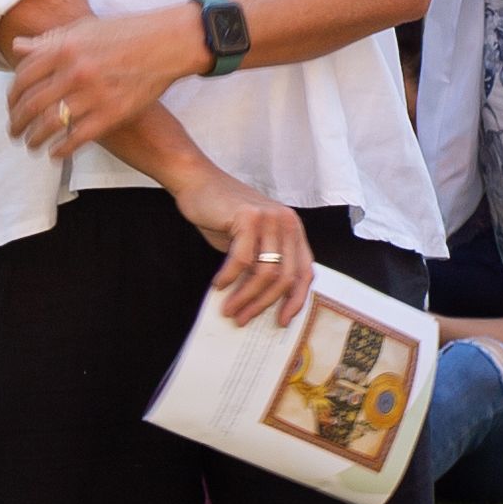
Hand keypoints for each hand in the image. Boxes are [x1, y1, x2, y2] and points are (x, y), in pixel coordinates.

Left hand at [6, 0, 213, 161]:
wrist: (166, 43)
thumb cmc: (125, 33)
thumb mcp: (83, 29)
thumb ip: (49, 41)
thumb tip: (19, 48)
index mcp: (64, 47)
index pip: (24, 77)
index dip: (12, 96)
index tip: (11, 106)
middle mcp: (74, 70)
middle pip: (32, 103)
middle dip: (17, 122)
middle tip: (13, 132)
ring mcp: (93, 93)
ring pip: (51, 124)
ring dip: (35, 139)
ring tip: (30, 146)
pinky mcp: (112, 113)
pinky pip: (78, 138)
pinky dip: (62, 149)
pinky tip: (55, 154)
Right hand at [175, 169, 318, 326]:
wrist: (198, 181)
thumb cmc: (222, 215)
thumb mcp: (250, 241)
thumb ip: (261, 264)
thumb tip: (260, 304)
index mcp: (293, 230)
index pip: (304, 272)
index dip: (295, 300)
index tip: (282, 321)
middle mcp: (287, 223)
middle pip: (285, 276)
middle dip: (263, 304)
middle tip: (243, 319)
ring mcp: (270, 218)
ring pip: (265, 272)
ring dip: (245, 297)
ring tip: (228, 309)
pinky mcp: (249, 216)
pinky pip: (242, 259)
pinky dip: (229, 278)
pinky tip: (218, 285)